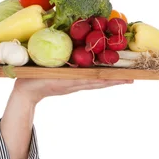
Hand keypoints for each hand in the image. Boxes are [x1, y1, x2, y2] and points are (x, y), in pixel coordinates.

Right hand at [12, 78, 133, 104]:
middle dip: (115, 80)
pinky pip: (88, 82)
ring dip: (111, 81)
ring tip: (125, 79)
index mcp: (69, 80)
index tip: (124, 77)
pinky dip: (100, 80)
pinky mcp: (70, 84)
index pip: (94, 79)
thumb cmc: (31, 80)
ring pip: (96, 82)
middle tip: (132, 78)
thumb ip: (56, 71)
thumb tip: (73, 66)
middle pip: (99, 82)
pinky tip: (106, 78)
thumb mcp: (43, 74)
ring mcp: (73, 85)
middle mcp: (74, 83)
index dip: (110, 78)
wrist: (26, 93)